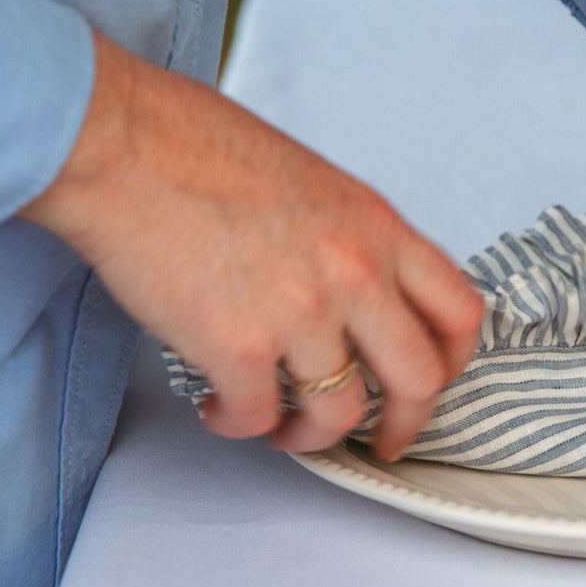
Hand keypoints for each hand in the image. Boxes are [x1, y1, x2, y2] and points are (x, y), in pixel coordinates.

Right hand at [22, 33, 483, 458]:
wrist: (125, 144)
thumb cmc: (202, 150)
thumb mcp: (317, 185)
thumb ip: (353, 243)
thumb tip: (361, 299)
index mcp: (379, 228)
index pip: (460, 312)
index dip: (453, 363)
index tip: (433, 385)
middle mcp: (356, 272)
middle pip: (419, 379)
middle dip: (405, 425)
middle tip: (381, 442)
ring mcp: (301, 312)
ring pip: (339, 414)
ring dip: (308, 434)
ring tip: (277, 424)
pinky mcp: (237, 346)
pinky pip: (257, 418)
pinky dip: (237, 424)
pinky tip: (218, 406)